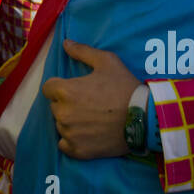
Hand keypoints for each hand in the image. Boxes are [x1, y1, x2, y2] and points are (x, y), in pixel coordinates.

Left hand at [41, 39, 139, 159]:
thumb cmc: (124, 87)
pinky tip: (87, 135)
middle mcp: (62, 113)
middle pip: (55, 106)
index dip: (61, 87)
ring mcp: (69, 133)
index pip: (49, 88)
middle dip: (67, 104)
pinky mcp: (78, 150)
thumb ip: (82, 51)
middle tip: (88, 104)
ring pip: (61, 125)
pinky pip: (64, 145)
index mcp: (65, 90)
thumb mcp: (106, 61)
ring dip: (70, 122)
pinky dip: (72, 141)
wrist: (145, 118)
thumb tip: (65, 43)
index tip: (77, 89)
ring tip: (91, 119)